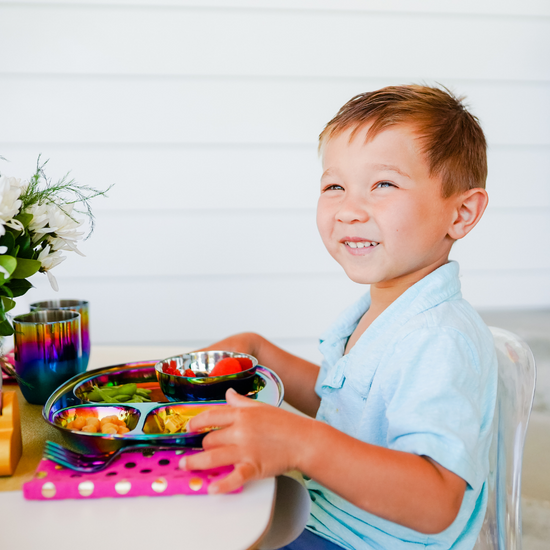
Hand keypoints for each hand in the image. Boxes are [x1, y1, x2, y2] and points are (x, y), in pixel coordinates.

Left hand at [180, 388, 312, 493]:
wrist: (304, 440)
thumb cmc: (285, 423)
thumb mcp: (261, 407)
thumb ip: (241, 401)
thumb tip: (229, 393)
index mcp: (242, 414)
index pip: (211, 416)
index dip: (196, 422)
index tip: (189, 428)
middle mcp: (240, 431)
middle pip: (210, 439)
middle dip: (202, 446)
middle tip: (197, 450)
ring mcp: (245, 450)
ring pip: (212, 457)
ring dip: (195, 463)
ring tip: (186, 466)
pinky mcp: (253, 467)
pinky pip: (233, 477)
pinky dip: (221, 485)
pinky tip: (211, 489)